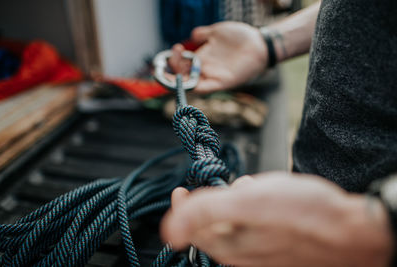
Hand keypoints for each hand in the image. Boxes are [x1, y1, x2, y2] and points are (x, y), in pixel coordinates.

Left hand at [161, 172, 393, 266]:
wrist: (352, 233)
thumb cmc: (303, 216)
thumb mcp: (248, 204)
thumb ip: (206, 212)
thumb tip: (170, 227)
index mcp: (230, 247)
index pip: (191, 228)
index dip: (181, 207)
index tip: (179, 189)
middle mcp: (243, 255)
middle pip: (213, 227)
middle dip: (211, 201)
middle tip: (218, 185)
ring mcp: (263, 252)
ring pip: (236, 224)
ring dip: (235, 202)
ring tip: (247, 186)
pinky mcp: (280, 247)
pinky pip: (256, 227)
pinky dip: (254, 208)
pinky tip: (266, 195)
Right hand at [168, 22, 267, 92]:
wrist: (259, 43)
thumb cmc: (240, 37)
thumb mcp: (217, 31)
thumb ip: (203, 34)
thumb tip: (192, 36)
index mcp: (202, 58)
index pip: (183, 65)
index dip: (173, 62)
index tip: (171, 51)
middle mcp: (205, 69)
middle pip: (183, 76)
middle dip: (172, 69)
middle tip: (172, 56)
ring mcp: (213, 76)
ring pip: (191, 84)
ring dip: (179, 79)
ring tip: (176, 66)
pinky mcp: (223, 83)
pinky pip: (205, 88)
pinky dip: (194, 87)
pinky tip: (185, 81)